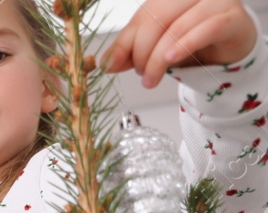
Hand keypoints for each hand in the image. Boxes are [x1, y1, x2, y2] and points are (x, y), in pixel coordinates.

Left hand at [103, 0, 258, 88]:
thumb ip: (131, 52)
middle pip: (157, 18)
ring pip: (178, 26)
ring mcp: (216, 2)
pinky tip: (171, 59)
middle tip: (140, 74)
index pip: (142, 15)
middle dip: (142, 51)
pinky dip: (185, 45)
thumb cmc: (193, 44)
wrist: (231, 50)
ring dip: (159, 57)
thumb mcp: (156, 49)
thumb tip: (106, 63)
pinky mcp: (232, 17)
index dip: (123, 42)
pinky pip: (206, 29)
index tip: (110, 65)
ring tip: (151, 78)